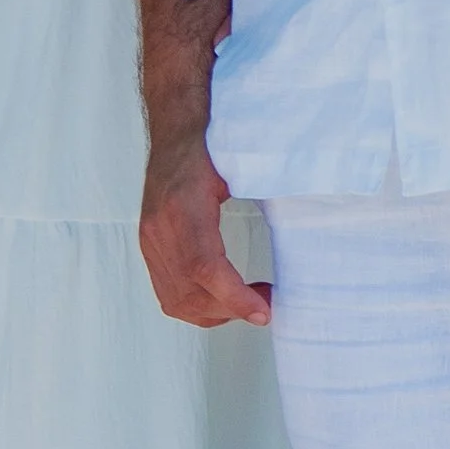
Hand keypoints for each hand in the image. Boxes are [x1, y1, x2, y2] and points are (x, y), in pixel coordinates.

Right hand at [141, 121, 270, 328]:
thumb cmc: (208, 149)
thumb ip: (263, 196)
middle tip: (265, 303)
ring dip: (216, 312)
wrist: (175, 136)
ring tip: (247, 301)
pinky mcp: (149, 250)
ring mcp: (150, 242)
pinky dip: (198, 306)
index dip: (233, 296)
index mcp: (183, 206)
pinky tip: (222, 297)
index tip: (263, 311)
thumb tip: (301, 228)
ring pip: (179, 301)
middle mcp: (160, 229)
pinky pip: (169, 295)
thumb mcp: (238, 169)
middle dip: (232, 309)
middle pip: (191, 292)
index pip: (204, 266)